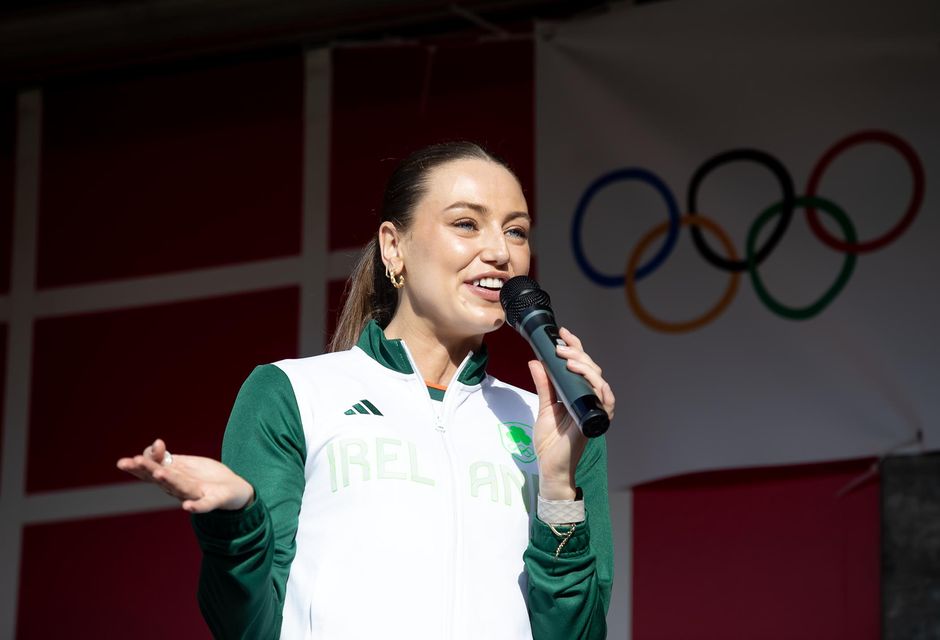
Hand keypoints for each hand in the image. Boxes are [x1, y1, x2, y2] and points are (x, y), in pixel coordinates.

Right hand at [116, 438, 253, 512]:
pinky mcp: (212, 501)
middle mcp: (176, 487)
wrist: (232, 489)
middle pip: (159, 477)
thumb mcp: (182, 462)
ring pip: (179, 488)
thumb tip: (156, 443)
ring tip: (158, 473)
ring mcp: (194, 495)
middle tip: (133, 461)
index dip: (143, 461)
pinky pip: (203, 505)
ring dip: (168, 480)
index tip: (154, 445)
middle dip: (146, 469)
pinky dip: (195, 506)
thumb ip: (165, 457)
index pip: (149, 470)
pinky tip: (187, 507)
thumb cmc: (202, 476)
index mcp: (169, 477)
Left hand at [528, 327, 614, 500]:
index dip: (575, 348)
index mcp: (577, 393)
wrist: (550, 466)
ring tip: (569, 362)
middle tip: (560, 348)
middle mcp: (589, 399)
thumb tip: (535, 361)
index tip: (562, 333)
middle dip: (577, 355)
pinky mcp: (596, 422)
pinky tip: (594, 382)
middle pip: (591, 369)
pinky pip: (607, 403)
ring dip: (586, 369)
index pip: (581, 366)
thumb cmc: (550, 440)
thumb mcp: (544, 406)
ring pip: (599, 382)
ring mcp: (594, 410)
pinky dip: (602, 391)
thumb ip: (543, 385)